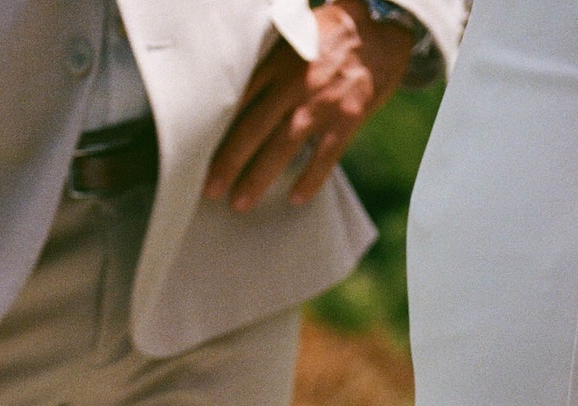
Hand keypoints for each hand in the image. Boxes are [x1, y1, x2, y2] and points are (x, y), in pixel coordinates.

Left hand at [204, 1, 413, 212]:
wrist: (381, 30)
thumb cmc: (331, 35)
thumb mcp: (292, 36)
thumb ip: (266, 61)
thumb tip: (236, 91)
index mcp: (277, 62)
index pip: (238, 99)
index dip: (216, 129)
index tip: (197, 154)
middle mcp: (295, 82)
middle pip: (253, 128)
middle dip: (228, 162)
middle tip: (209, 190)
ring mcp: (321, 103)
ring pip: (283, 147)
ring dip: (259, 177)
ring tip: (240, 202)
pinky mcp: (348, 118)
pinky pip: (325, 156)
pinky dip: (310, 179)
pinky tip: (295, 199)